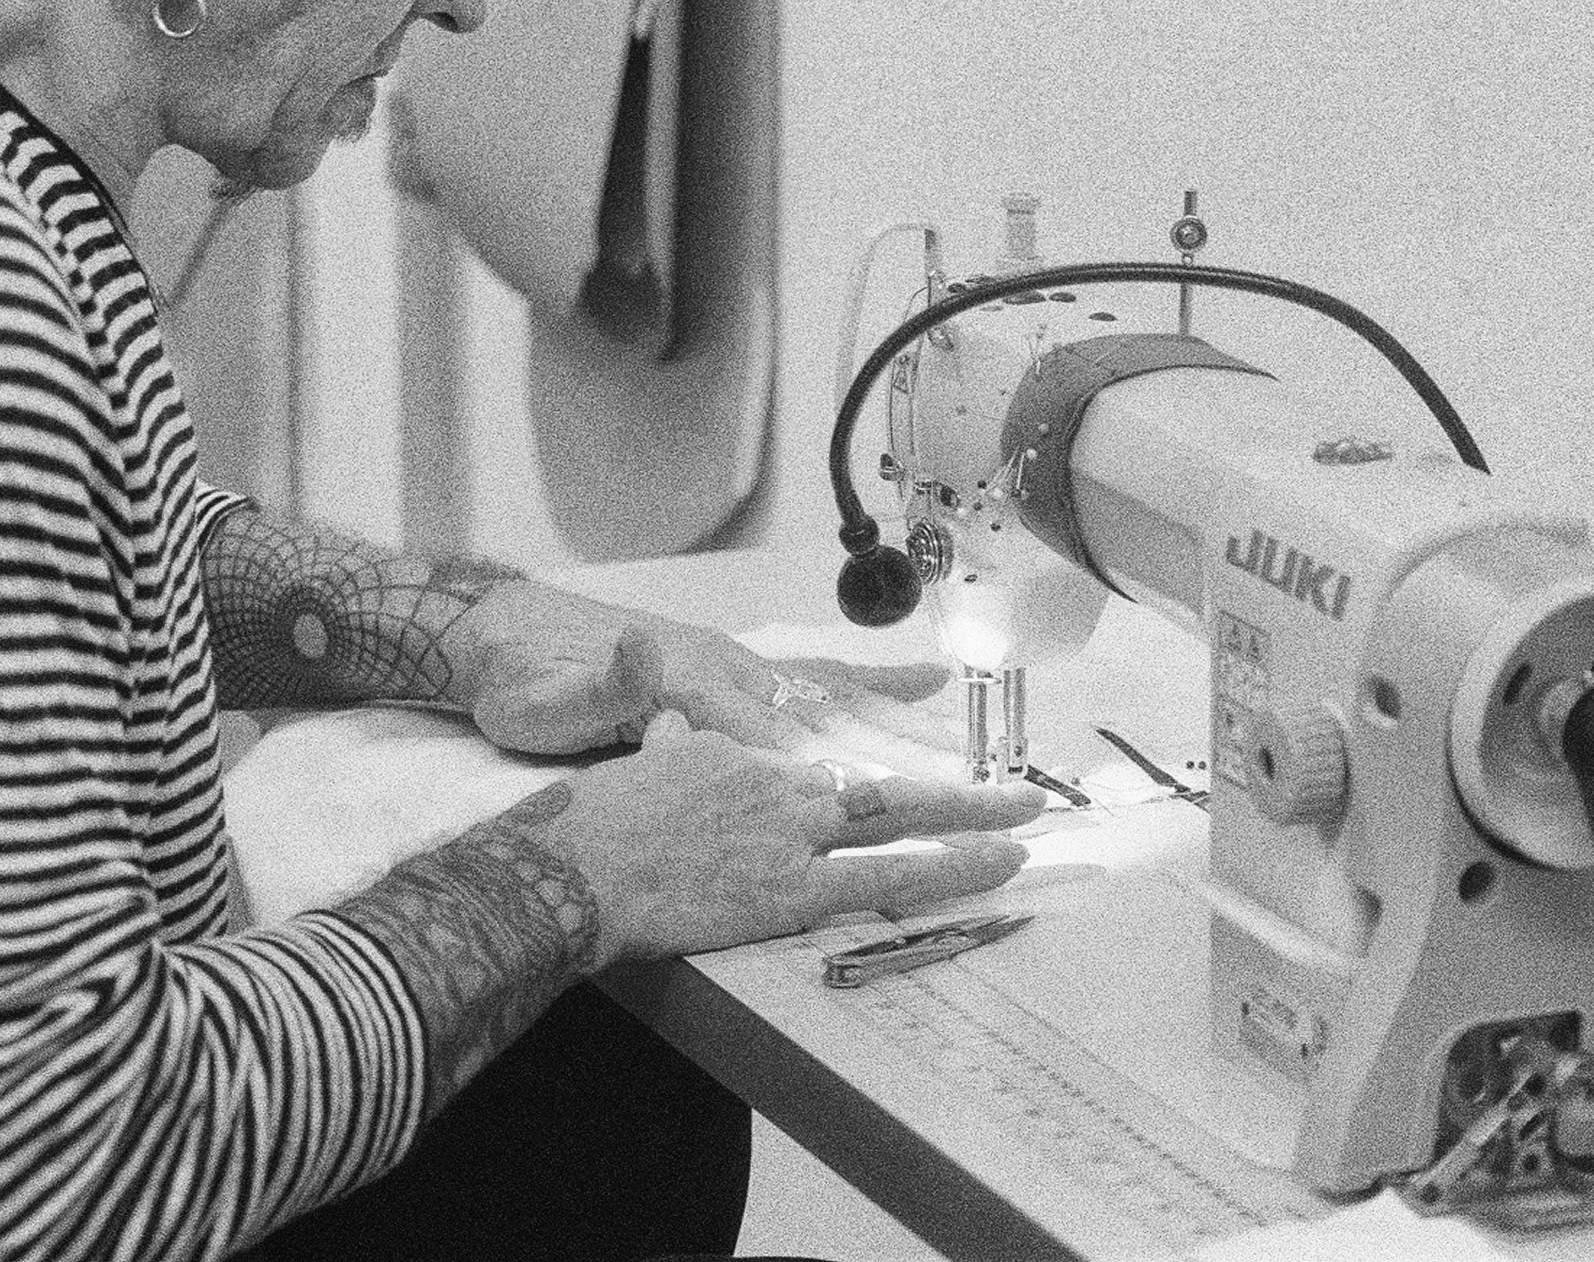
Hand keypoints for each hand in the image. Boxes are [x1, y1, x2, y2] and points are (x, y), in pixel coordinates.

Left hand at [452, 581, 951, 757]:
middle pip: (830, 719)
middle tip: (976, 790)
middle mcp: (730, 672)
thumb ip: (605, 683)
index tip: (892, 807)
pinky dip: (875, 682)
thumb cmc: (526, 685)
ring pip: (837, 698)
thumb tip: (638, 646)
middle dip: (902, 756)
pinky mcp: (737, 668)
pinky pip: (819, 677)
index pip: (779, 739)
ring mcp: (739, 666)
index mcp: (694, 689)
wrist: (502, 641)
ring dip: (906, 725)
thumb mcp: (549, 702)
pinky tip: (927, 689)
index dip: (836, 776)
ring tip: (976, 750)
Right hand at [522, 712, 1045, 961]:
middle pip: (880, 773)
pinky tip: (992, 866)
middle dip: (952, 781)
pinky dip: (944, 867)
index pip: (824, 748)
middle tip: (1018, 785)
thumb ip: (663, 731)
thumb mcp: (633, 752)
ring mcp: (789, 829)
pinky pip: (883, 875)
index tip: (919, 763)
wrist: (567, 869)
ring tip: (1026, 818)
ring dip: (968, 817)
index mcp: (742, 746)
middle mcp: (778, 779)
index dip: (878, 756)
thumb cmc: (590, 821)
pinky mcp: (789, 885)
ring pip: (897, 815)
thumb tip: (665, 707)